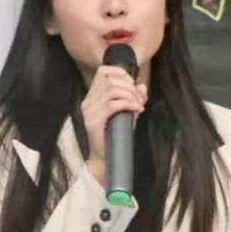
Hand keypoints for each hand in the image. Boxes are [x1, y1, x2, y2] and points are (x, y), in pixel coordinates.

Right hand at [80, 65, 146, 182]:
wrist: (106, 159)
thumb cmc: (116, 136)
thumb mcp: (127, 113)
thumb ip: (133, 98)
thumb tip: (142, 86)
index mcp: (92, 96)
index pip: (103, 71)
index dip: (121, 73)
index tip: (133, 85)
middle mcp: (88, 101)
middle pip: (110, 79)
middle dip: (130, 86)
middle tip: (139, 99)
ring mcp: (89, 111)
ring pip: (112, 90)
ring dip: (131, 95)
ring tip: (139, 105)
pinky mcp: (93, 121)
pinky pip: (113, 104)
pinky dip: (129, 104)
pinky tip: (137, 109)